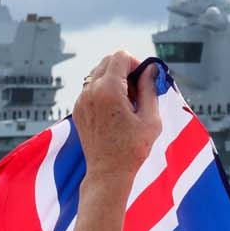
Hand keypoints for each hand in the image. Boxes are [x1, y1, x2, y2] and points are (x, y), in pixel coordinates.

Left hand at [74, 51, 161, 183]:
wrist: (108, 173)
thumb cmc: (131, 150)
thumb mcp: (150, 118)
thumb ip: (150, 89)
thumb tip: (151, 70)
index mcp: (108, 90)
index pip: (121, 57)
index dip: (136, 64)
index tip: (144, 80)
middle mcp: (90, 91)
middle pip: (108, 61)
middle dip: (126, 70)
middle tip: (137, 93)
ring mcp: (81, 100)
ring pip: (99, 73)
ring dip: (115, 80)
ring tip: (127, 104)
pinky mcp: (78, 109)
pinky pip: (91, 88)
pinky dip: (104, 91)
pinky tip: (115, 112)